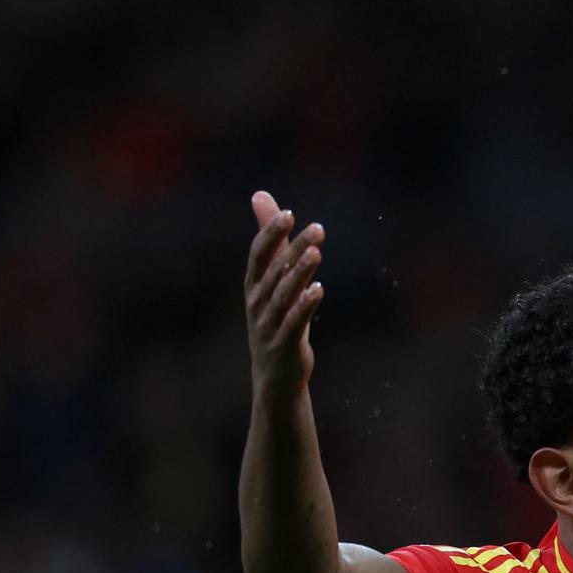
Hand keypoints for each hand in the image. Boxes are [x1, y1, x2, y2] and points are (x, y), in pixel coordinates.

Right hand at [244, 191, 326, 391]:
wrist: (274, 376)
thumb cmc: (276, 320)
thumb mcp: (274, 281)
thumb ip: (272, 241)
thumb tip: (260, 196)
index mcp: (254, 286)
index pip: (259, 254)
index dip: (270, 233)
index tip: (288, 213)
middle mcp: (257, 302)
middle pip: (275, 271)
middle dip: (294, 248)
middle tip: (317, 228)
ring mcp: (268, 324)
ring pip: (284, 295)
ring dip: (300, 273)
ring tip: (316, 253)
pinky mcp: (284, 344)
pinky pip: (294, 322)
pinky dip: (304, 305)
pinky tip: (319, 290)